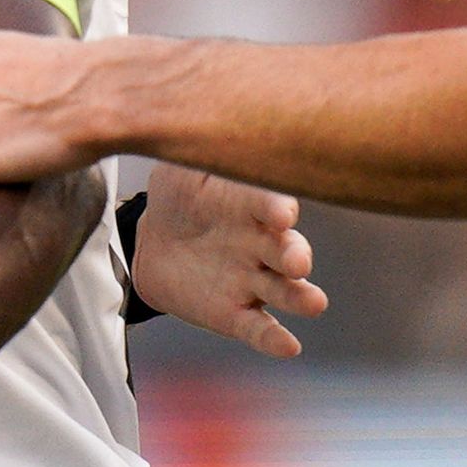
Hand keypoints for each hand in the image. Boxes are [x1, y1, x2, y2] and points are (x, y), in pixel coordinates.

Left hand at [130, 165, 322, 356]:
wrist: (153, 238)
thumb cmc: (180, 194)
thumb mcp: (182, 167)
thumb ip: (198, 151)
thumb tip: (198, 120)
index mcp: (252, 204)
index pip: (269, 203)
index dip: (275, 208)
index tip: (279, 213)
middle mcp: (262, 243)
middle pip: (287, 250)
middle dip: (295, 255)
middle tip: (297, 261)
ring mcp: (252, 280)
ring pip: (283, 291)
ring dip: (299, 296)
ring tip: (313, 302)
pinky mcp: (235, 314)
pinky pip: (258, 328)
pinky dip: (274, 339)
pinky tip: (288, 346)